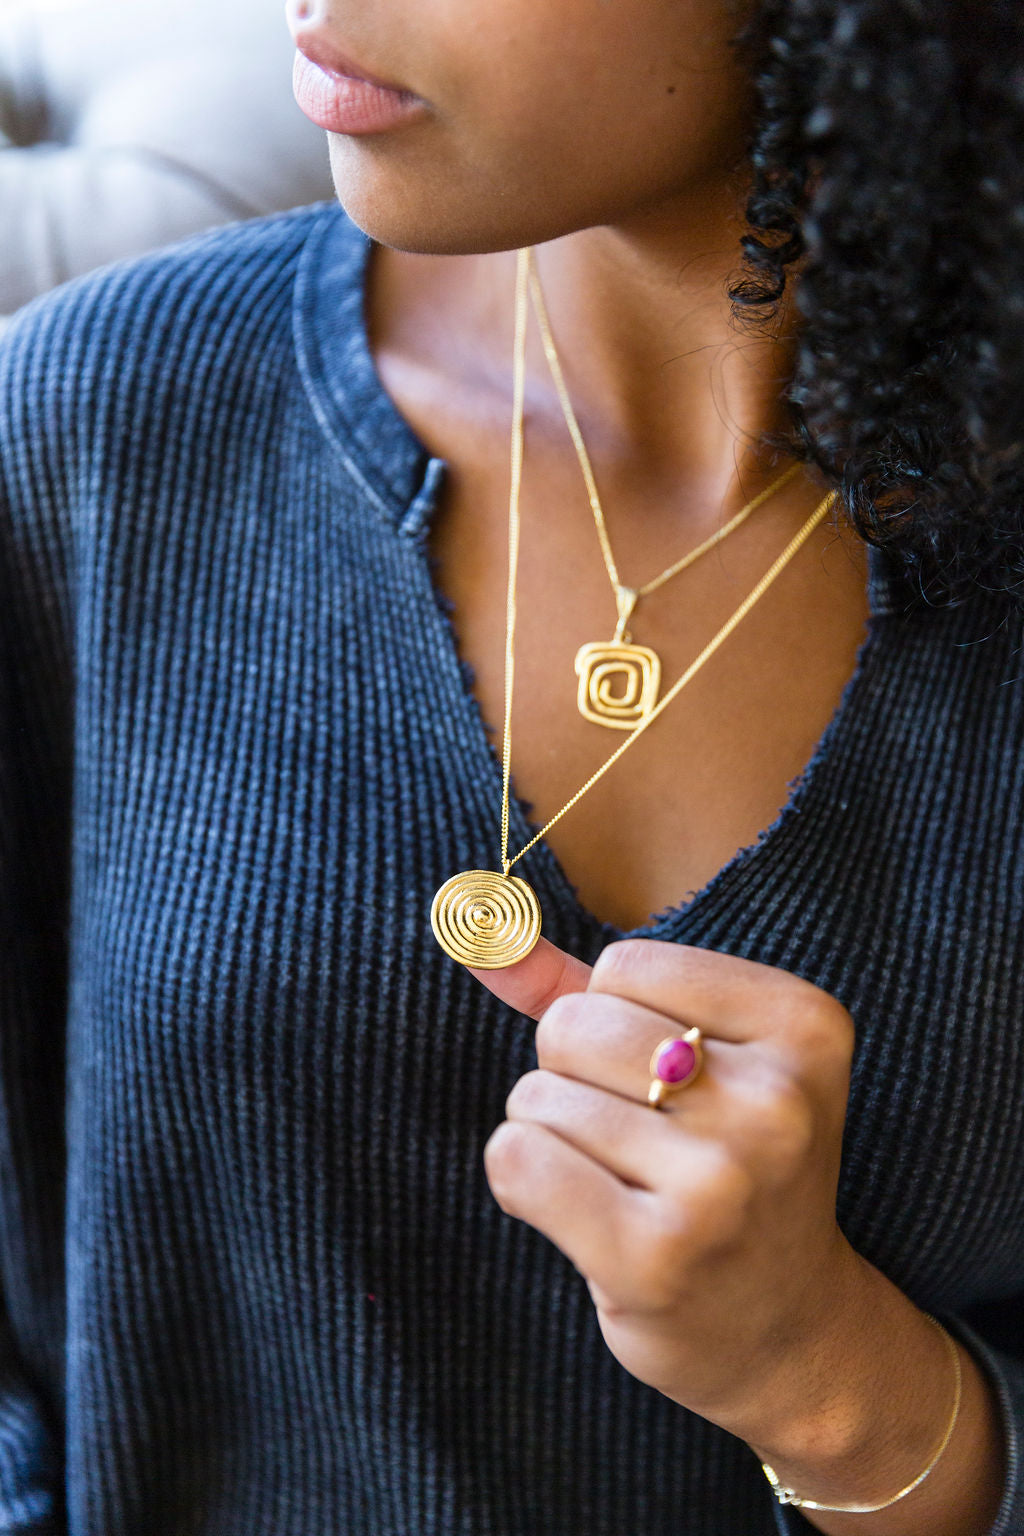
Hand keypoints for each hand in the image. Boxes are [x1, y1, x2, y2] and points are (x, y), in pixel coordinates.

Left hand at [471, 935, 866, 1446]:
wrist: (790, 1329)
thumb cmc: (726, 1166)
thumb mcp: (694, 1057)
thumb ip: (580, 987)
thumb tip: (482, 939)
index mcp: (805, 1027)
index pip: (624, 965)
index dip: (613, 1017)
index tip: (668, 1080)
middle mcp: (777, 1101)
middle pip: (574, 1025)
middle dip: (571, 1074)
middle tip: (634, 1136)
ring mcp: (720, 1183)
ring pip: (538, 1097)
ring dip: (550, 1133)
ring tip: (618, 1180)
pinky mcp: (656, 1256)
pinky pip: (518, 1161)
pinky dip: (519, 1178)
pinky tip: (578, 1214)